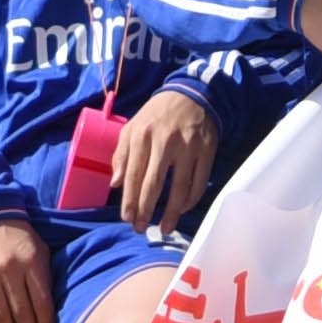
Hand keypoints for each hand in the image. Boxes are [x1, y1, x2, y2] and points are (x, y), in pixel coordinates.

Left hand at [115, 89, 218, 230]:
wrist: (192, 94)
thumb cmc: (156, 115)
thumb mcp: (132, 127)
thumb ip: (121, 154)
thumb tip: (115, 183)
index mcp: (142, 135)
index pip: (133, 175)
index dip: (129, 200)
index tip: (127, 218)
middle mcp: (165, 141)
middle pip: (154, 184)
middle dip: (145, 211)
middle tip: (140, 228)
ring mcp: (189, 146)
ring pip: (179, 188)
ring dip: (171, 213)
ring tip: (164, 229)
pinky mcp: (207, 150)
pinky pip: (199, 182)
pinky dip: (192, 199)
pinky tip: (184, 209)